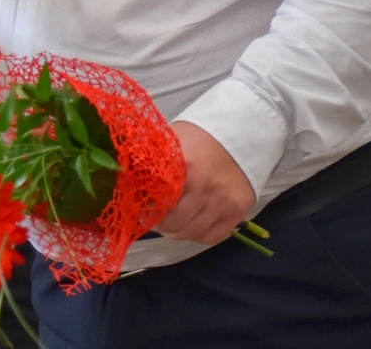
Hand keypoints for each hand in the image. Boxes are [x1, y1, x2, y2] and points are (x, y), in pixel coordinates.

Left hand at [154, 122, 256, 245]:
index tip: (142, 210)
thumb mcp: (173, 143)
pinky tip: (192, 224)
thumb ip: (154, 164)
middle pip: (175, 224)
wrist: (240, 133)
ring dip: (178, 232)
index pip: (159, 202)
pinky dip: (198, 235)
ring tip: (172, 223)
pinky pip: (212, 237)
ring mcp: (224, 202)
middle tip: (156, 219)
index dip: (148, 211)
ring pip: (192, 233)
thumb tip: (130, 185)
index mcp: (186, 167)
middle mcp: (205, 187)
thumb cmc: (199, 137)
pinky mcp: (238, 211)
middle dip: (161, 225)